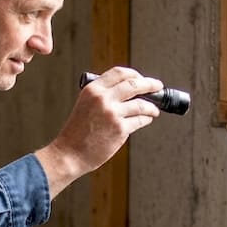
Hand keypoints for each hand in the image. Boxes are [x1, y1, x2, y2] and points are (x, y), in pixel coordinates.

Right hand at [35, 66, 162, 197]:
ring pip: (141, 104)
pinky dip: (146, 119)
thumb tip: (128, 91)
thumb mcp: (85, 105)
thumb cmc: (77, 132)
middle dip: (150, 84)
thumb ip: (102, 95)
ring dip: (152, 106)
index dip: (135, 74)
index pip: (119, 73)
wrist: (69, 153)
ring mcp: (112, 113)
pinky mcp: (120, 129)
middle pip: (134, 84)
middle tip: (157, 86)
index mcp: (93, 89)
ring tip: (154, 110)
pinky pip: (140, 120)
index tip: (142, 79)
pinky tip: (147, 119)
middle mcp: (103, 98)